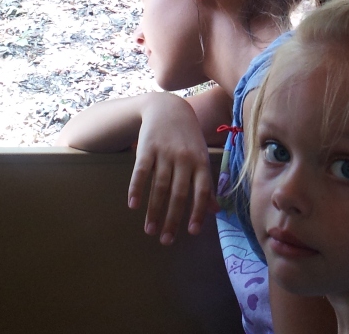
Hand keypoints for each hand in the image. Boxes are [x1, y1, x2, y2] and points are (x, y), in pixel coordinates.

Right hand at [127, 93, 218, 244]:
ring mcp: (165, 153)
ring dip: (154, 211)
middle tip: (166, 240)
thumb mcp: (201, 156)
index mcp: (200, 162)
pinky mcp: (147, 148)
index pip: (201, 191)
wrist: (168, 107)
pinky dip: (136, 188)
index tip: (191, 232)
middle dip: (172, 219)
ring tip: (149, 230)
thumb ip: (207, 183)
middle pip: (179, 193)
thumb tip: (215, 210)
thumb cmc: (188, 137)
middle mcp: (184, 158)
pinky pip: (141, 172)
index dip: (197, 212)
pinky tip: (133, 205)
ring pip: (159, 187)